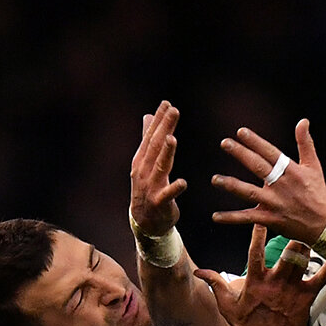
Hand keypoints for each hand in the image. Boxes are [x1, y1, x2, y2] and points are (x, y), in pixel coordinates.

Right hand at [130, 101, 186, 237]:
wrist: (145, 222)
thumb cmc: (148, 188)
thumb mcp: (146, 163)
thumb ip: (148, 140)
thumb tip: (149, 116)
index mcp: (142, 159)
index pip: (151, 136)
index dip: (159, 120)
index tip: (167, 103)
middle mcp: (144, 171)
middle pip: (156, 146)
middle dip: (164, 128)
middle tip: (173, 110)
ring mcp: (150, 187)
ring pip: (159, 167)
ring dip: (166, 153)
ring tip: (173, 137)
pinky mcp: (159, 203)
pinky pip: (167, 195)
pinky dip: (174, 189)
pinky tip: (183, 183)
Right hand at [195, 227, 325, 325]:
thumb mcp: (227, 306)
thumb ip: (216, 284)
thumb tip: (199, 272)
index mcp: (256, 281)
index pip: (255, 251)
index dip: (258, 232)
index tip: (262, 215)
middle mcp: (275, 283)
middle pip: (287, 253)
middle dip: (292, 236)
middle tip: (297, 220)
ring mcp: (292, 290)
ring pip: (303, 261)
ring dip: (307, 245)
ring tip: (311, 230)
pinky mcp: (306, 298)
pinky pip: (321, 278)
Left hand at [211, 120, 325, 241]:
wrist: (325, 224)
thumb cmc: (318, 193)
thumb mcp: (314, 166)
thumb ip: (305, 143)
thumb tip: (303, 121)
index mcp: (291, 171)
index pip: (270, 153)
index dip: (255, 142)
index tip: (241, 132)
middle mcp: (281, 185)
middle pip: (258, 167)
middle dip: (241, 154)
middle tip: (225, 143)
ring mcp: (275, 203)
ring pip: (250, 193)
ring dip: (232, 185)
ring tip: (216, 179)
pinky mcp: (271, 219)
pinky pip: (248, 218)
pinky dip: (232, 218)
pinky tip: (216, 216)